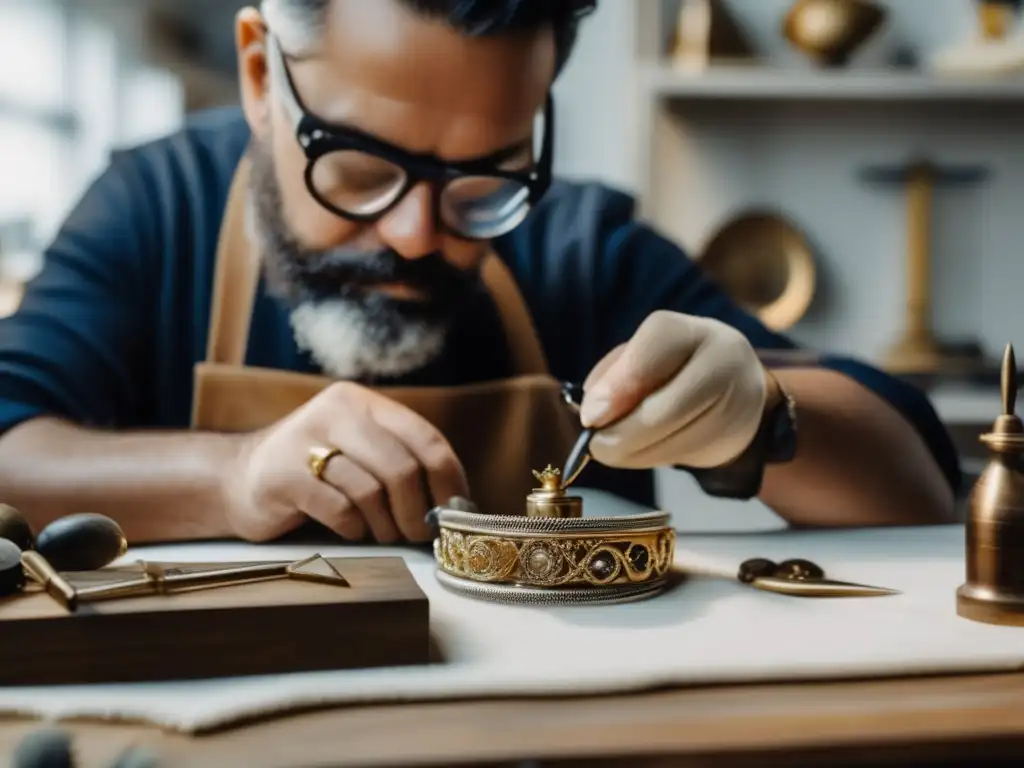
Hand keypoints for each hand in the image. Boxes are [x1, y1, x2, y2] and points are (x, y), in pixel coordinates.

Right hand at [224, 382, 468, 542]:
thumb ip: (400, 461)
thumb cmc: (314, 472)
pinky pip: (339, 510)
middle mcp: (335, 412)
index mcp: (362, 402)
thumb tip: (455, 502)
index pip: (425, 436)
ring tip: (382, 533)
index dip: (449, 478)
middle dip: (418, 510)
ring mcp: (305, 441)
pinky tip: (349, 529)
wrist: (236, 479)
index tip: (457, 510)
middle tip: (419, 534)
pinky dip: (353, 529)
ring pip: (371, 491)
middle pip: (401, 467)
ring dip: (385, 525)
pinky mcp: (282, 476)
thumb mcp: (358, 449)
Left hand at [579, 311, 767, 469]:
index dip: (616, 388)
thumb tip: (593, 410)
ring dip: (633, 453)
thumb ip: (614, 374)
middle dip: (619, 435)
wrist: (738, 387)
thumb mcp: (640, 356)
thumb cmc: (672, 367)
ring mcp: (736, 400)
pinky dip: (652, 459)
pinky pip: (683, 457)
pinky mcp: (735, 436)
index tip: (590, 418)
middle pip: (662, 411)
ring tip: (616, 448)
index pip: (652, 351)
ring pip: (671, 442)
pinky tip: (645, 449)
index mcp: (687, 331)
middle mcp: (722, 360)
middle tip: (594, 445)